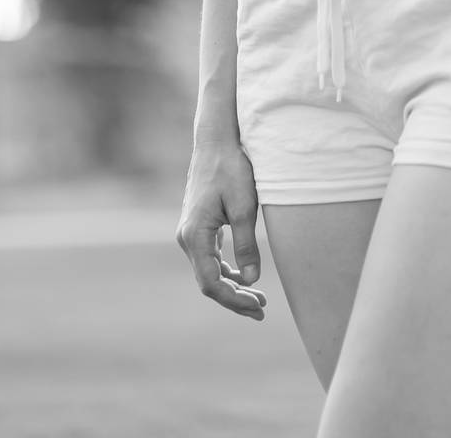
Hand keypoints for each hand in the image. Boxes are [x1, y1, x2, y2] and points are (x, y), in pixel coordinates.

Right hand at [176, 140, 268, 320]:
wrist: (217, 140)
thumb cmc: (231, 168)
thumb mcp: (245, 206)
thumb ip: (247, 245)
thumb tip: (252, 280)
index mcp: (195, 235)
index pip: (211, 283)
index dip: (235, 299)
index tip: (258, 305)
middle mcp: (187, 238)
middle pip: (208, 282)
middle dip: (235, 298)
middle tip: (262, 309)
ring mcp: (190, 232)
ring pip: (209, 271)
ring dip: (232, 286)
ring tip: (258, 298)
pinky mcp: (198, 226)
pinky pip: (210, 258)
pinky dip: (226, 270)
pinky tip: (244, 276)